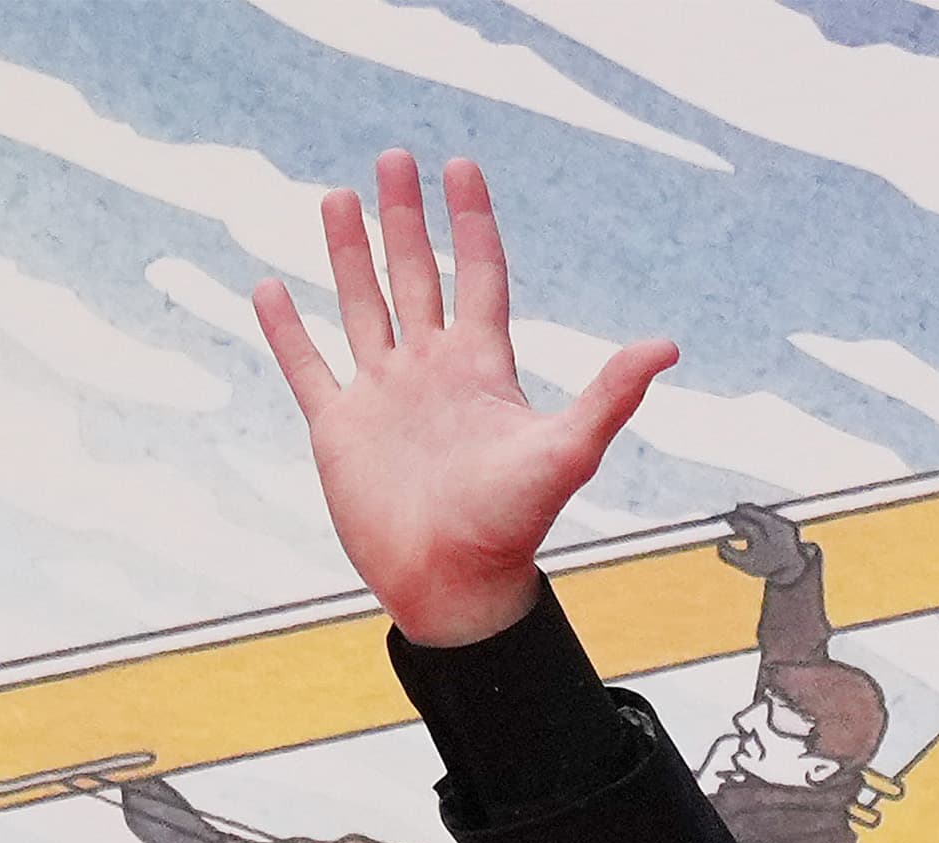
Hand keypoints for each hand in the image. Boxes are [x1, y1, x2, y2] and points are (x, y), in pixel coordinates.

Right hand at [254, 150, 674, 651]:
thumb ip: (611, 395)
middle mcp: (431, 372)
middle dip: (405, 218)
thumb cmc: (512, 526)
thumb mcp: (566, 451)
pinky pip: (307, 367)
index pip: (478, 275)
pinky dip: (286, 330)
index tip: (461, 167)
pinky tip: (271, 288)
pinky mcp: (340, 429)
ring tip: (338, 199)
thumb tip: (667, 346)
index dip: (471, 222)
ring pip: (362, 306)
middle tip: (394, 158)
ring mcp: (383, 397)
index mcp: (481, 368)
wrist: (455, 587)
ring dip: (349, 254)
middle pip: (417, 276)